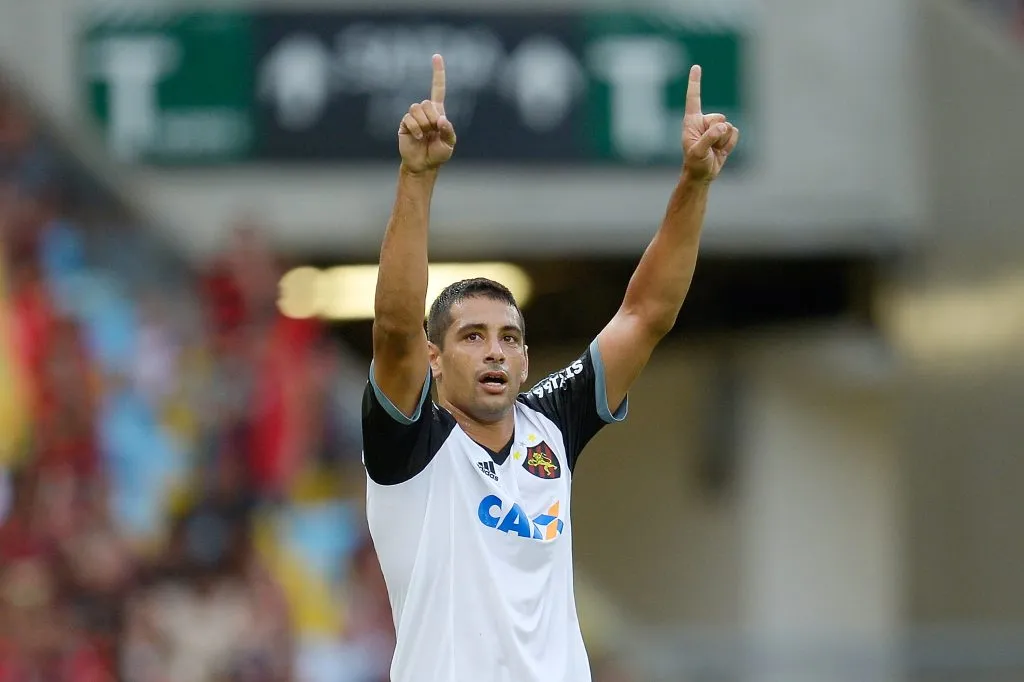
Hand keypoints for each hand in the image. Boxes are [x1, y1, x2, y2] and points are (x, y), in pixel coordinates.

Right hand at [398, 54, 456, 173]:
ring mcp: (413, 116)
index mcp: (438, 111)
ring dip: (424, 123)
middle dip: (432, 118)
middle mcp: (425, 111)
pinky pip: (409, 119)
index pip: (438, 88)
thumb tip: (441, 119)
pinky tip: (418, 137)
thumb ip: (448, 131)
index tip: (436, 56)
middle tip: (433, 132)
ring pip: (417, 108)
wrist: (423, 165)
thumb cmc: (438, 154)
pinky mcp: (404, 123)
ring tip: (425, 135)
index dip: (438, 73)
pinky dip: (416, 129)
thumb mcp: (449, 143)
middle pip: (427, 103)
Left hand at [681, 65, 738, 181]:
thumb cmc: (695, 163)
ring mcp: (715, 128)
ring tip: (713, 150)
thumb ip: (710, 137)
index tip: (696, 66)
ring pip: (729, 126)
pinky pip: (735, 133)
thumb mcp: (698, 152)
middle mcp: (704, 121)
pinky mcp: (725, 135)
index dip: (695, 82)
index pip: (694, 98)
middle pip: (720, 117)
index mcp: (692, 121)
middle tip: (708, 147)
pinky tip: (720, 151)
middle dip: (717, 133)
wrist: (703, 175)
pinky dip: (730, 144)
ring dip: (723, 141)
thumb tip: (723, 126)